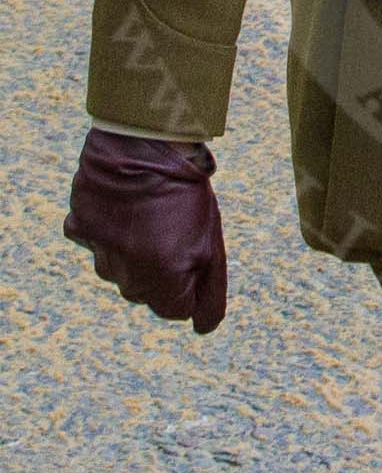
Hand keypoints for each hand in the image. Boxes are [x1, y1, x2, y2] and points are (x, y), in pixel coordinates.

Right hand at [64, 128, 227, 332]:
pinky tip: (122, 206)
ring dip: (135, 249)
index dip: (191, 281)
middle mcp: (124, 275)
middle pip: (146, 292)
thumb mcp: (212, 244)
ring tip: (149, 213)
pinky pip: (94, 241)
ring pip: (118, 269)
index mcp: (160, 281)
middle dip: (162, 268)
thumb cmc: (186, 193)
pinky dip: (107, 229)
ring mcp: (98, 252)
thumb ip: (210, 294)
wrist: (146, 143)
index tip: (193, 250)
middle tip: (173, 227)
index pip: (176, 309)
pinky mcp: (79, 228)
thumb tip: (202, 329)